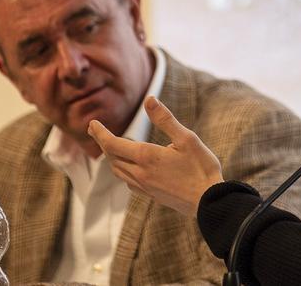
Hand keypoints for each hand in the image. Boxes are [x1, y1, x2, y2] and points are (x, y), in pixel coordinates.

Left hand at [88, 96, 223, 215]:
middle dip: (102, 143)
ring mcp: (144, 186)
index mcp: (147, 156)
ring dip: (111, 157)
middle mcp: (140, 173)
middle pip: (111, 157)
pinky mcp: (151, 195)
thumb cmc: (201, 168)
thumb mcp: (187, 138)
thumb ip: (165, 119)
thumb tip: (149, 99)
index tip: (91, 124)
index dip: (99, 133)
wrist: (209, 201)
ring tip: (110, 146)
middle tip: (95, 130)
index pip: (112, 144)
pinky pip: (128, 181)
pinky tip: (129, 167)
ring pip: (118, 171)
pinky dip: (122, 170)